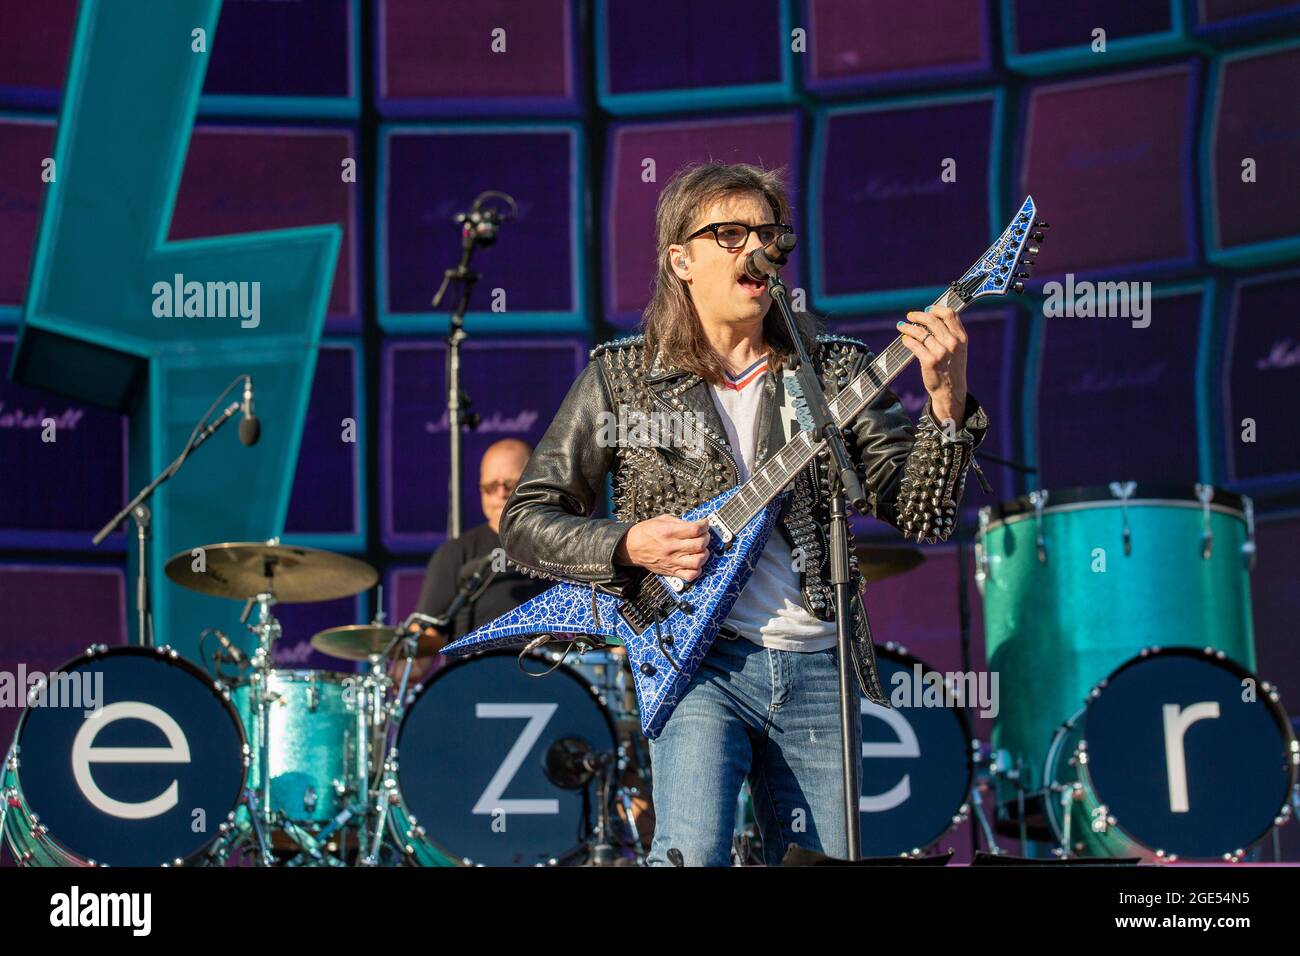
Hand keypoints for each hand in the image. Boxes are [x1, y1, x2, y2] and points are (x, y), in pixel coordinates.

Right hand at [615, 514, 710, 580]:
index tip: (705, 524)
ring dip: (704, 554)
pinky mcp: (671, 571)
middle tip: (704, 535)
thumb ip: (680, 522)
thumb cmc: (645, 533)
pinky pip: (690, 575)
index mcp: (669, 532)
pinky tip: (695, 562)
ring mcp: (672, 561)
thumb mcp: (662, 520)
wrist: (631, 547)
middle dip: (706, 538)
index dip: (704, 525)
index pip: (695, 529)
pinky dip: (697, 570)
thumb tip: (695, 524)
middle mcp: (672, 547)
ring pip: (698, 561)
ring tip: (701, 549)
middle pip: (699, 544)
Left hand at [896, 306, 967, 424]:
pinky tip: (904, 339)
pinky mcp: (929, 361)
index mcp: (961, 338)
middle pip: (932, 320)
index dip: (936, 309)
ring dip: (908, 327)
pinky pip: (914, 345)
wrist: (951, 391)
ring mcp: (941, 352)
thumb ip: (950, 334)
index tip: (927, 309)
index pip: (950, 314)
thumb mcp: (958, 349)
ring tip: (901, 326)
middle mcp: (952, 343)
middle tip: (909, 316)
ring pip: (920, 332)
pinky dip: (907, 340)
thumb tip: (931, 317)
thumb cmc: (952, 368)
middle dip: (918, 316)